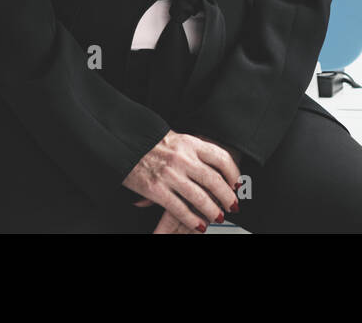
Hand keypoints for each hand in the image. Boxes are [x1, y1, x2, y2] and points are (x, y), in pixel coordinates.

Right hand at [123, 130, 240, 233]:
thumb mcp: (176, 138)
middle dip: (226, 196)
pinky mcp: (156, 189)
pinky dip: (191, 218)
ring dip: (212, 210)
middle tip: (233, 205)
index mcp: (190, 142)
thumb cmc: (150, 141)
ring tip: (218, 218)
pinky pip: (179, 208)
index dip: (233, 173)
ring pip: (199, 196)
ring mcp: (170, 174)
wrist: (124, 142)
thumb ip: (194, 150)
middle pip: (213, 179)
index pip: (220, 157)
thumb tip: (216, 164)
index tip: (238, 184)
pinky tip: (198, 225)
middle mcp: (183, 158)